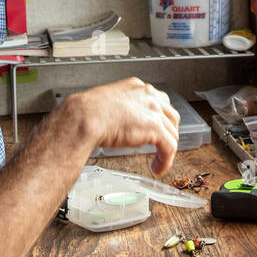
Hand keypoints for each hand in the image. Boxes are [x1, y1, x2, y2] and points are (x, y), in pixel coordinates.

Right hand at [61, 77, 181, 175]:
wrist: (84, 117)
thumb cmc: (87, 112)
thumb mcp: (107, 104)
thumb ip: (120, 109)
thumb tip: (120, 121)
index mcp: (137, 87)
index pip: (159, 101)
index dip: (160, 118)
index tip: (157, 128)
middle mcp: (148, 96)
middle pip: (170, 115)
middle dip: (168, 131)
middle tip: (161, 144)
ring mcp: (153, 110)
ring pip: (172, 133)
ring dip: (167, 149)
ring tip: (159, 160)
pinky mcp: (155, 128)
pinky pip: (169, 147)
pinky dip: (166, 160)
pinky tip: (158, 168)